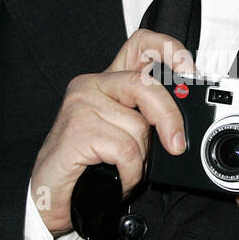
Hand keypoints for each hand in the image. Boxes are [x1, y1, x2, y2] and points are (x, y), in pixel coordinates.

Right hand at [29, 28, 191, 234]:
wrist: (50, 194)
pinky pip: (126, 150)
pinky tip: (118, 178)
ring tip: (124, 169)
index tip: (188, 70)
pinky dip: (131, 172)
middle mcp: (92, 86)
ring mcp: (81, 105)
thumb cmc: (87, 167)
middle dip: (169, 117)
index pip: (140, 45)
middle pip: (145, 85)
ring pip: (138, 126)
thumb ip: (147, 119)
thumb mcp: (124, 134)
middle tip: (177, 144)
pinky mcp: (77, 130)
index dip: (169, 49)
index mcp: (107, 82)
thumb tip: (182, 125)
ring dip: (141, 159)